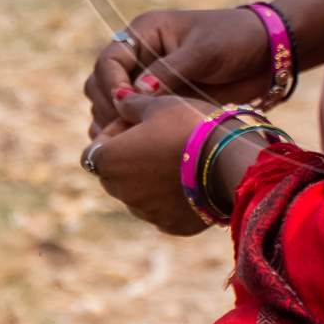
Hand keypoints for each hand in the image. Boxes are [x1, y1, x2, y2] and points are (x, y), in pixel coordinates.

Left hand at [81, 93, 225, 235]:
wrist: (230, 160)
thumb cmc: (190, 124)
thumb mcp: (159, 103)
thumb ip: (132, 103)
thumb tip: (117, 97)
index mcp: (109, 161)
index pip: (93, 151)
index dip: (113, 135)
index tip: (138, 123)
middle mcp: (121, 192)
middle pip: (115, 174)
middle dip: (130, 158)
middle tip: (160, 138)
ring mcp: (146, 212)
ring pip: (139, 194)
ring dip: (150, 178)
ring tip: (181, 157)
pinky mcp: (171, 225)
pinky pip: (164, 209)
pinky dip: (171, 197)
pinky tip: (194, 177)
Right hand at [83, 6, 269, 137]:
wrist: (266, 54)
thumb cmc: (235, 40)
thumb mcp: (203, 51)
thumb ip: (167, 72)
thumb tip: (130, 96)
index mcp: (144, 34)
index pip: (109, 61)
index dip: (111, 84)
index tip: (124, 105)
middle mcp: (140, 57)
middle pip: (101, 85)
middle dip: (107, 107)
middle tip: (123, 129)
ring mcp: (148, 82)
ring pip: (110, 106)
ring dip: (112, 123)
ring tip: (125, 142)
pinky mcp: (159, 103)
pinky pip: (131, 120)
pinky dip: (127, 133)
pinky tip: (135, 147)